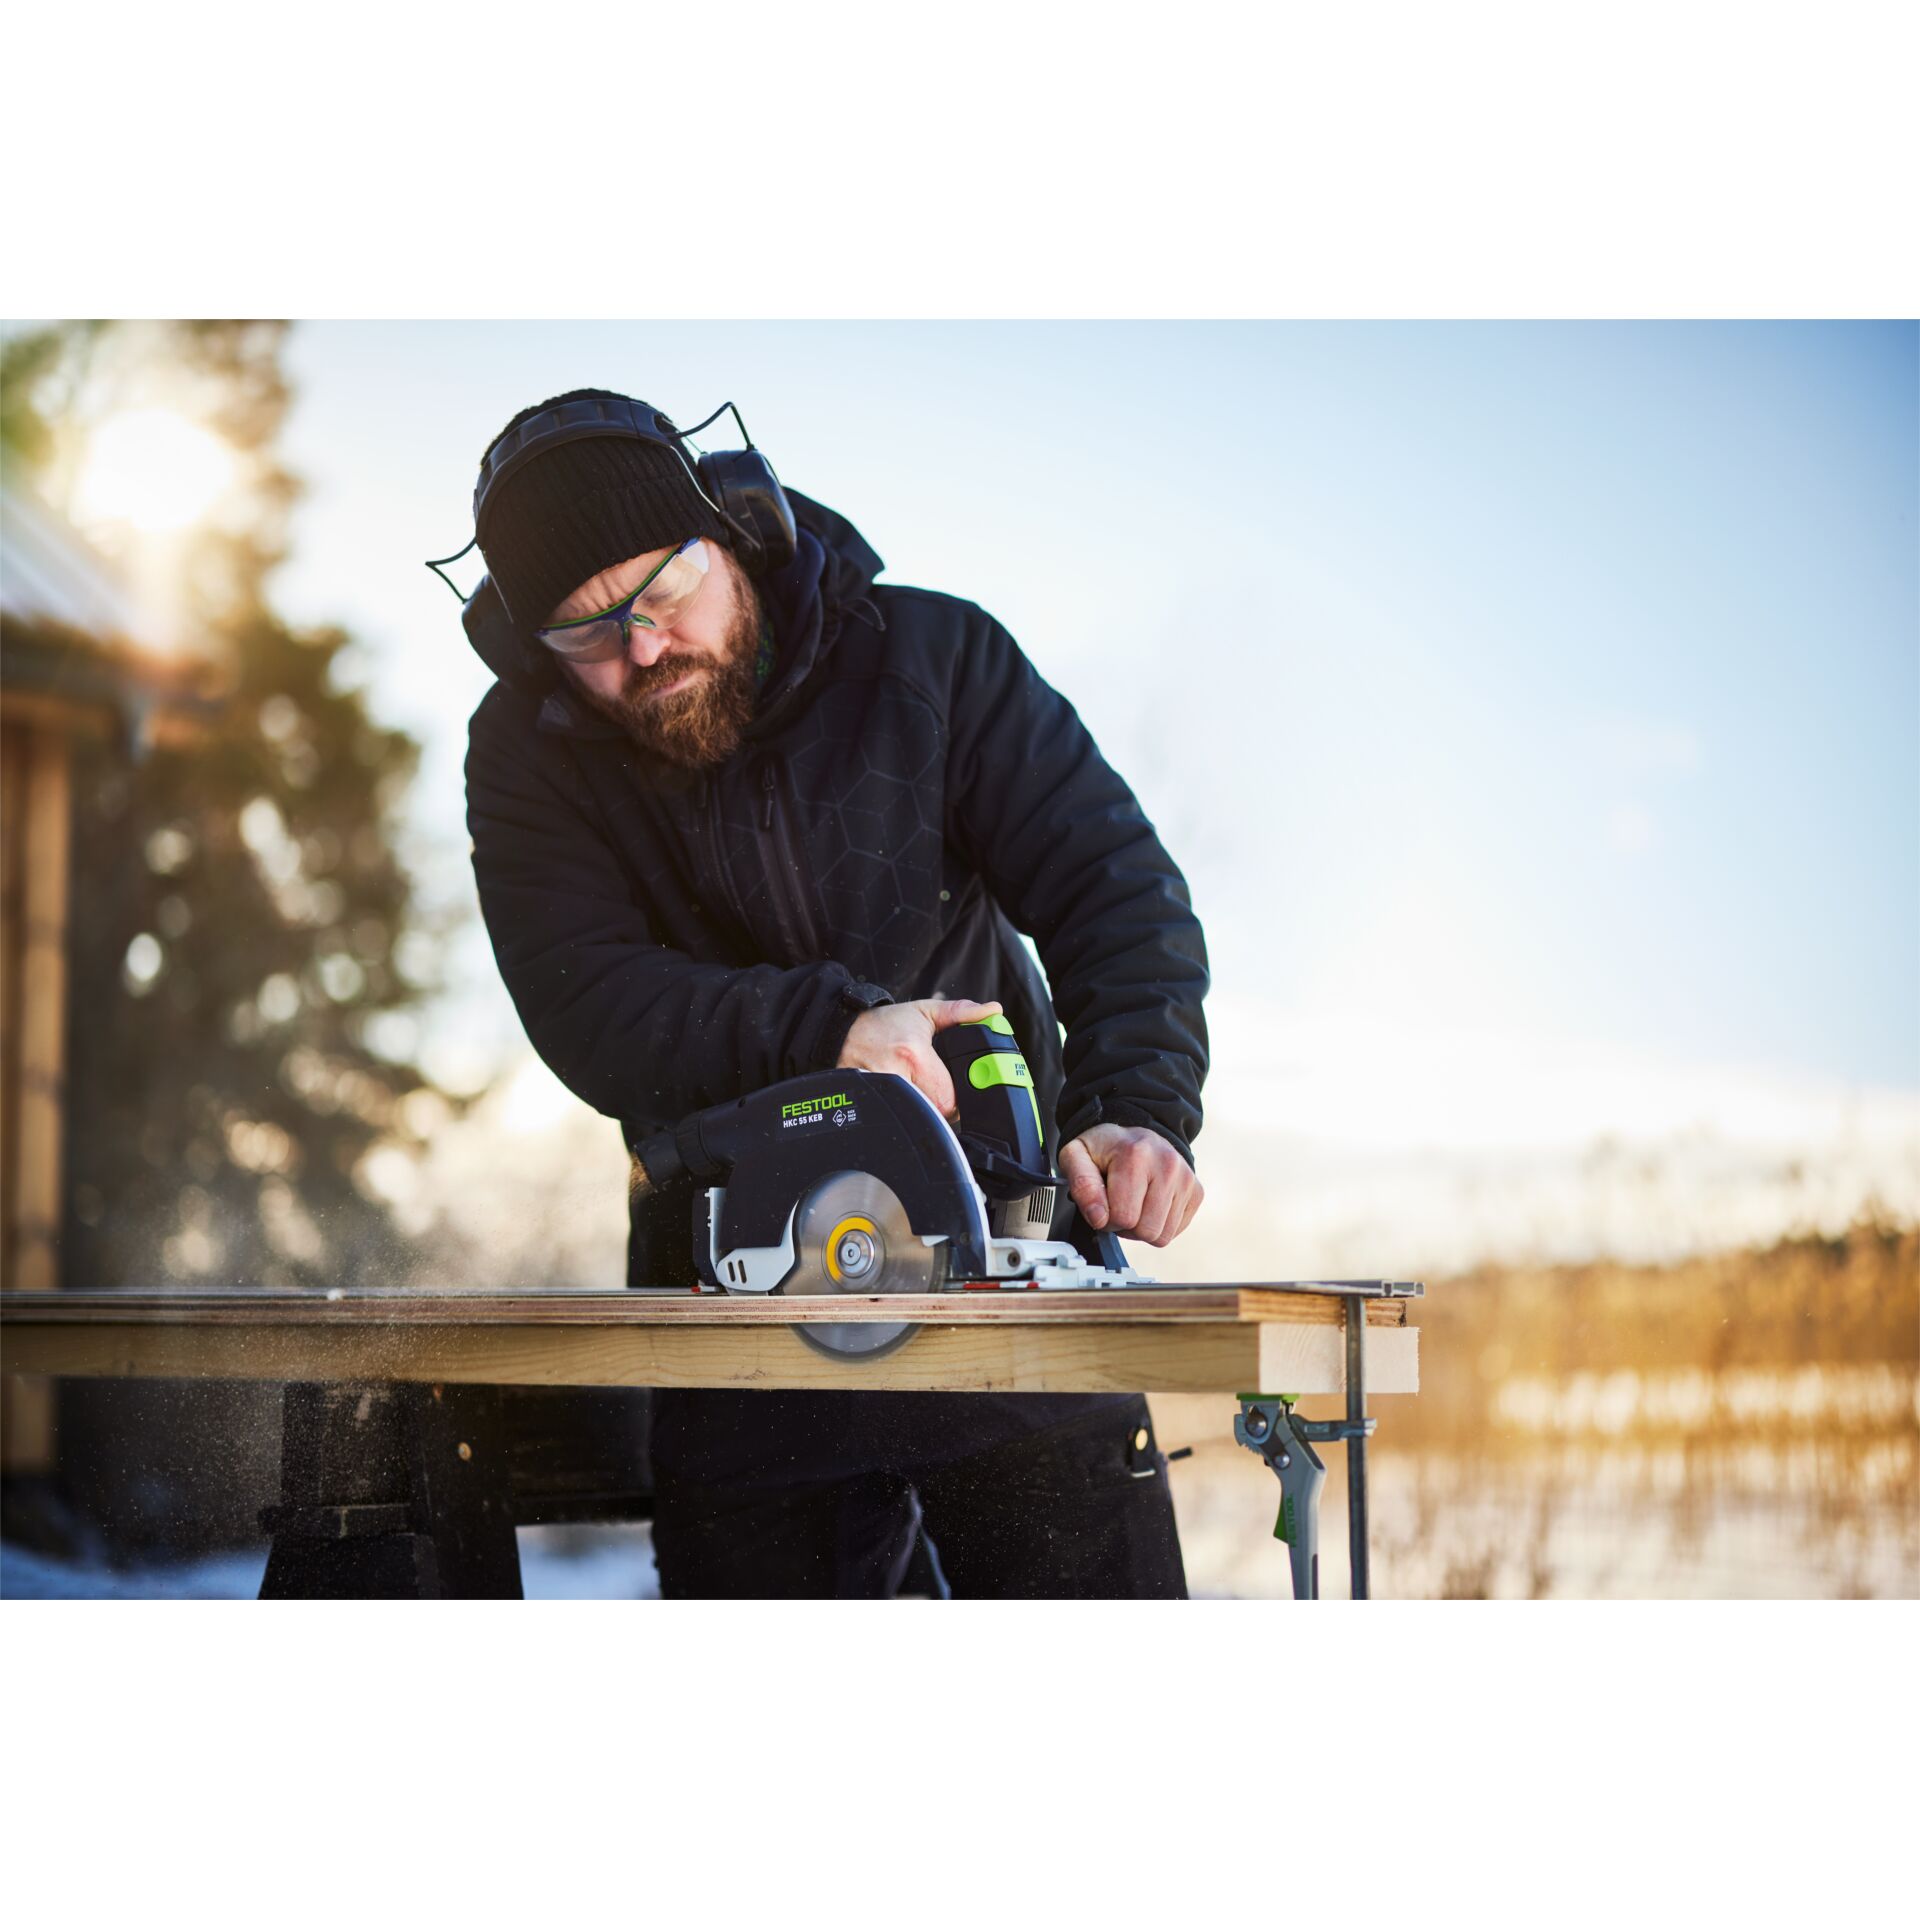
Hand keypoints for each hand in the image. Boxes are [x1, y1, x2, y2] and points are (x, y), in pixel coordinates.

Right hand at [836, 996, 1002, 1119]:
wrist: (843, 1032)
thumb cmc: (884, 1025)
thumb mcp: (924, 1012)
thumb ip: (961, 1012)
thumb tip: (994, 1010)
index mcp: (914, 1054)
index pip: (949, 1097)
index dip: (959, 1098)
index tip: (957, 1090)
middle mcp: (896, 1075)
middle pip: (934, 1113)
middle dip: (943, 1107)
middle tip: (938, 1090)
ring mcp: (881, 1092)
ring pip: (918, 1119)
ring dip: (926, 1113)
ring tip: (921, 1092)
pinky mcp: (869, 1102)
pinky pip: (899, 1118)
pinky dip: (908, 1114)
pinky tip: (906, 1100)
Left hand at [1058, 1124, 1202, 1247]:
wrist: (1135, 1136)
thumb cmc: (1104, 1149)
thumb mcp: (1076, 1157)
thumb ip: (1082, 1186)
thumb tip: (1099, 1218)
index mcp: (1136, 1155)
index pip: (1123, 1217)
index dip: (1106, 1218)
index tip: (1103, 1202)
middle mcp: (1167, 1164)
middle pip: (1146, 1230)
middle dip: (1126, 1226)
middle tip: (1118, 1204)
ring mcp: (1186, 1179)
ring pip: (1162, 1236)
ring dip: (1142, 1228)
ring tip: (1134, 1204)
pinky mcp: (1196, 1192)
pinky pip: (1175, 1231)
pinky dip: (1159, 1224)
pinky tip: (1149, 1204)